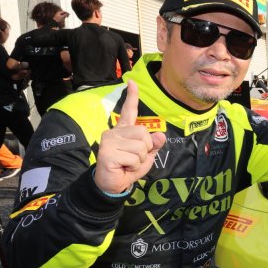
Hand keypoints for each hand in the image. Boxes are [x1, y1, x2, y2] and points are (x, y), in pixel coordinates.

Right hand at [94, 79, 165, 194]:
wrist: (112, 185)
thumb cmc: (128, 169)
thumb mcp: (146, 157)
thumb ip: (153, 145)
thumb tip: (160, 135)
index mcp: (123, 131)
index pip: (129, 111)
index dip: (132, 96)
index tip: (132, 82)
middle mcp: (114, 132)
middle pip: (143, 133)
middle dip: (145, 149)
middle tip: (134, 158)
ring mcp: (109, 141)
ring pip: (140, 146)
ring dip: (139, 160)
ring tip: (128, 163)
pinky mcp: (107, 152)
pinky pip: (133, 158)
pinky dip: (133, 166)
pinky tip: (123, 167)